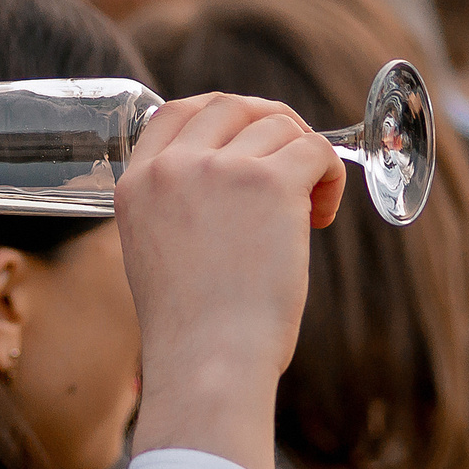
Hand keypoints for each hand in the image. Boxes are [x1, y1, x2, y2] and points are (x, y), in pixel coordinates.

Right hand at [117, 92, 344, 468]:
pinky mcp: (270, 182)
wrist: (208, 362)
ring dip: (305, 160)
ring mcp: (220, 170)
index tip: (247, 137)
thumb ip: (179, 212)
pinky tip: (321, 217)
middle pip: (230, 105)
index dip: (219, 115)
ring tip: (310, 212)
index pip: (174, 112)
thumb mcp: (158, 257)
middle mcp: (173, 167)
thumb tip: (237, 188)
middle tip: (293, 163)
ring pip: (280, 127)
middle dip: (270, 123)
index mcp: (136, 185)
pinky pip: (317, 150)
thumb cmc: (192, 333)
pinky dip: (331, 177)